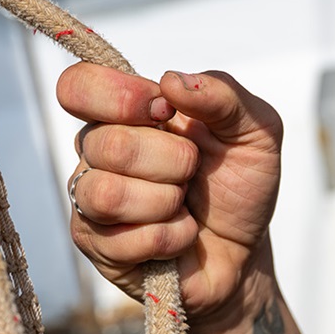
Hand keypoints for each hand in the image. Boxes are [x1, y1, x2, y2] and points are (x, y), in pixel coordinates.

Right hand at [57, 64, 282, 324]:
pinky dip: (170, 237)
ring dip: (166, 201)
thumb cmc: (240, 184)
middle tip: (192, 172)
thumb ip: (223, 95)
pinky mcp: (94, 245)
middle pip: (105, 143)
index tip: (166, 112)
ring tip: (184, 206)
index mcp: (127, 111)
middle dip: (171, 160)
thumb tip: (172, 81)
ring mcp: (90, 199)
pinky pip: (121, 240)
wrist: (246, 252)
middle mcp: (98, 150)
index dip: (121, 97)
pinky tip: (180, 235)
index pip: (78, 86)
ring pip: (107, 194)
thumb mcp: (256, 131)